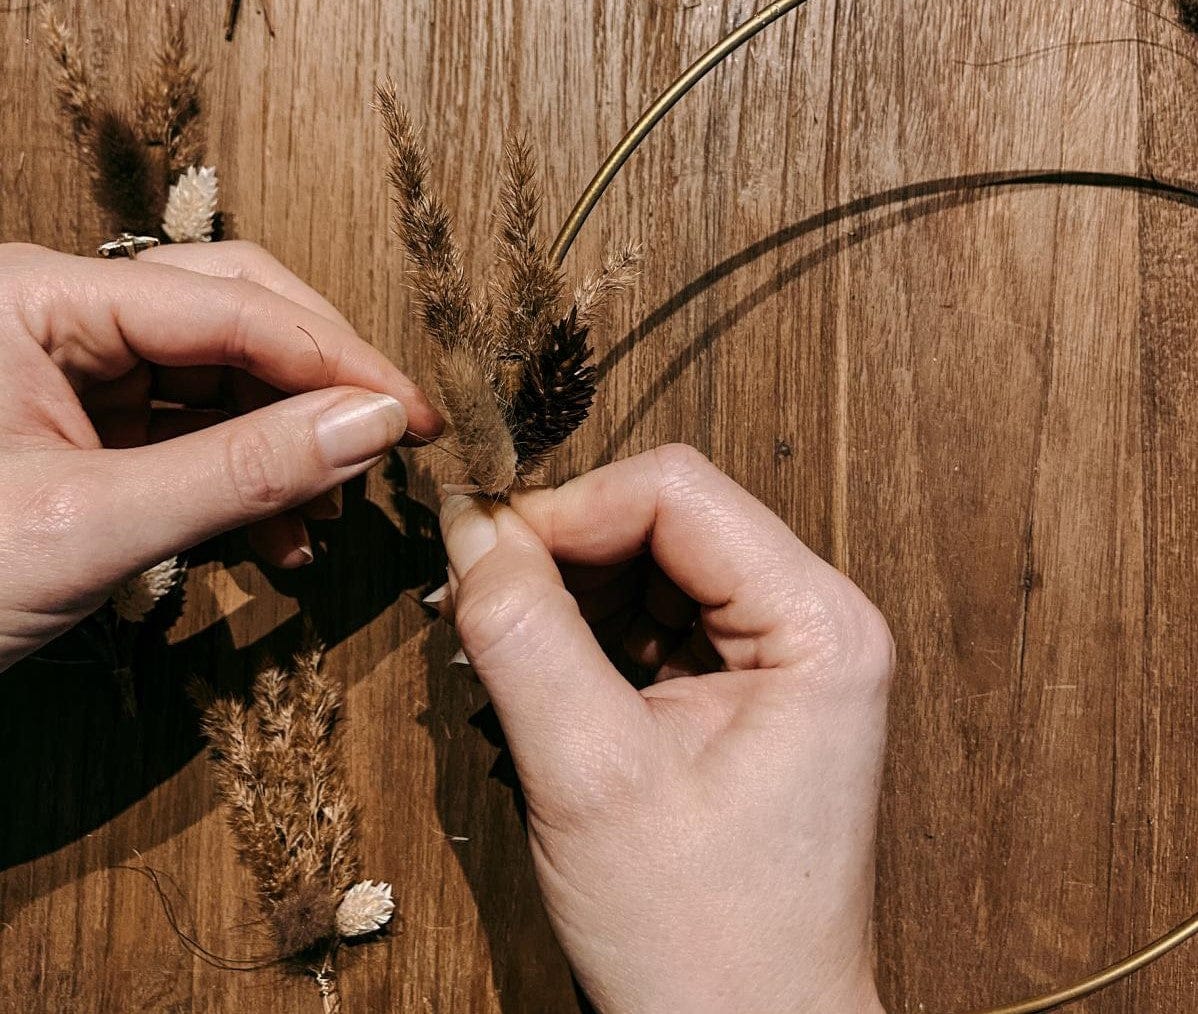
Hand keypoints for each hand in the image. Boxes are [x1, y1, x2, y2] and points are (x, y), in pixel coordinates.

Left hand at [0, 240, 441, 669]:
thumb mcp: (89, 528)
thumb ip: (241, 471)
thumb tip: (374, 425)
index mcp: (36, 298)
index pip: (229, 304)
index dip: (336, 360)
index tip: (412, 415)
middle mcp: (59, 315)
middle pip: (234, 314)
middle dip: (318, 384)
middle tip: (390, 439)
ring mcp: (72, 371)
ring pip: (224, 377)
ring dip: (288, 442)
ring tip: (330, 512)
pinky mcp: (85, 427)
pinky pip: (194, 431)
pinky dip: (246, 480)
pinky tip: (279, 537)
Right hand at [439, 445, 891, 1013]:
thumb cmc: (704, 943)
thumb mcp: (592, 777)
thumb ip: (523, 634)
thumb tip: (470, 526)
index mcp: (817, 624)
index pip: (674, 491)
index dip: (565, 507)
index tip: (479, 546)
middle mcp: (813, 620)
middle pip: (663, 518)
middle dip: (560, 548)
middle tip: (475, 597)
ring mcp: (782, 654)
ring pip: (650, 562)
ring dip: (565, 589)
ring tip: (500, 644)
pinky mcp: (744, 687)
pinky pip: (652, 617)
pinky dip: (584, 630)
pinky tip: (541, 674)